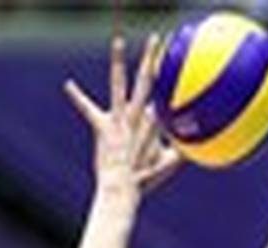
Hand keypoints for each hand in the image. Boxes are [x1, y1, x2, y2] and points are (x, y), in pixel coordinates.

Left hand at [64, 35, 182, 195]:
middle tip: (159, 38)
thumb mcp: (169, 164)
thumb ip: (183, 153)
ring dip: (118, 62)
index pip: (164, 95)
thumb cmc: (145, 180)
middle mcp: (138, 115)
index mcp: (155, 121)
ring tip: (118, 41)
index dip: (170, 79)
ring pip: (119, 85)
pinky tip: (68, 85)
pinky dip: (78, 98)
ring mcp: (119, 119)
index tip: (176, 62)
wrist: (123, 189)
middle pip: (148, 80)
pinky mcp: (103, 127)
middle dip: (153, 58)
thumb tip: (199, 150)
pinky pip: (88, 110)